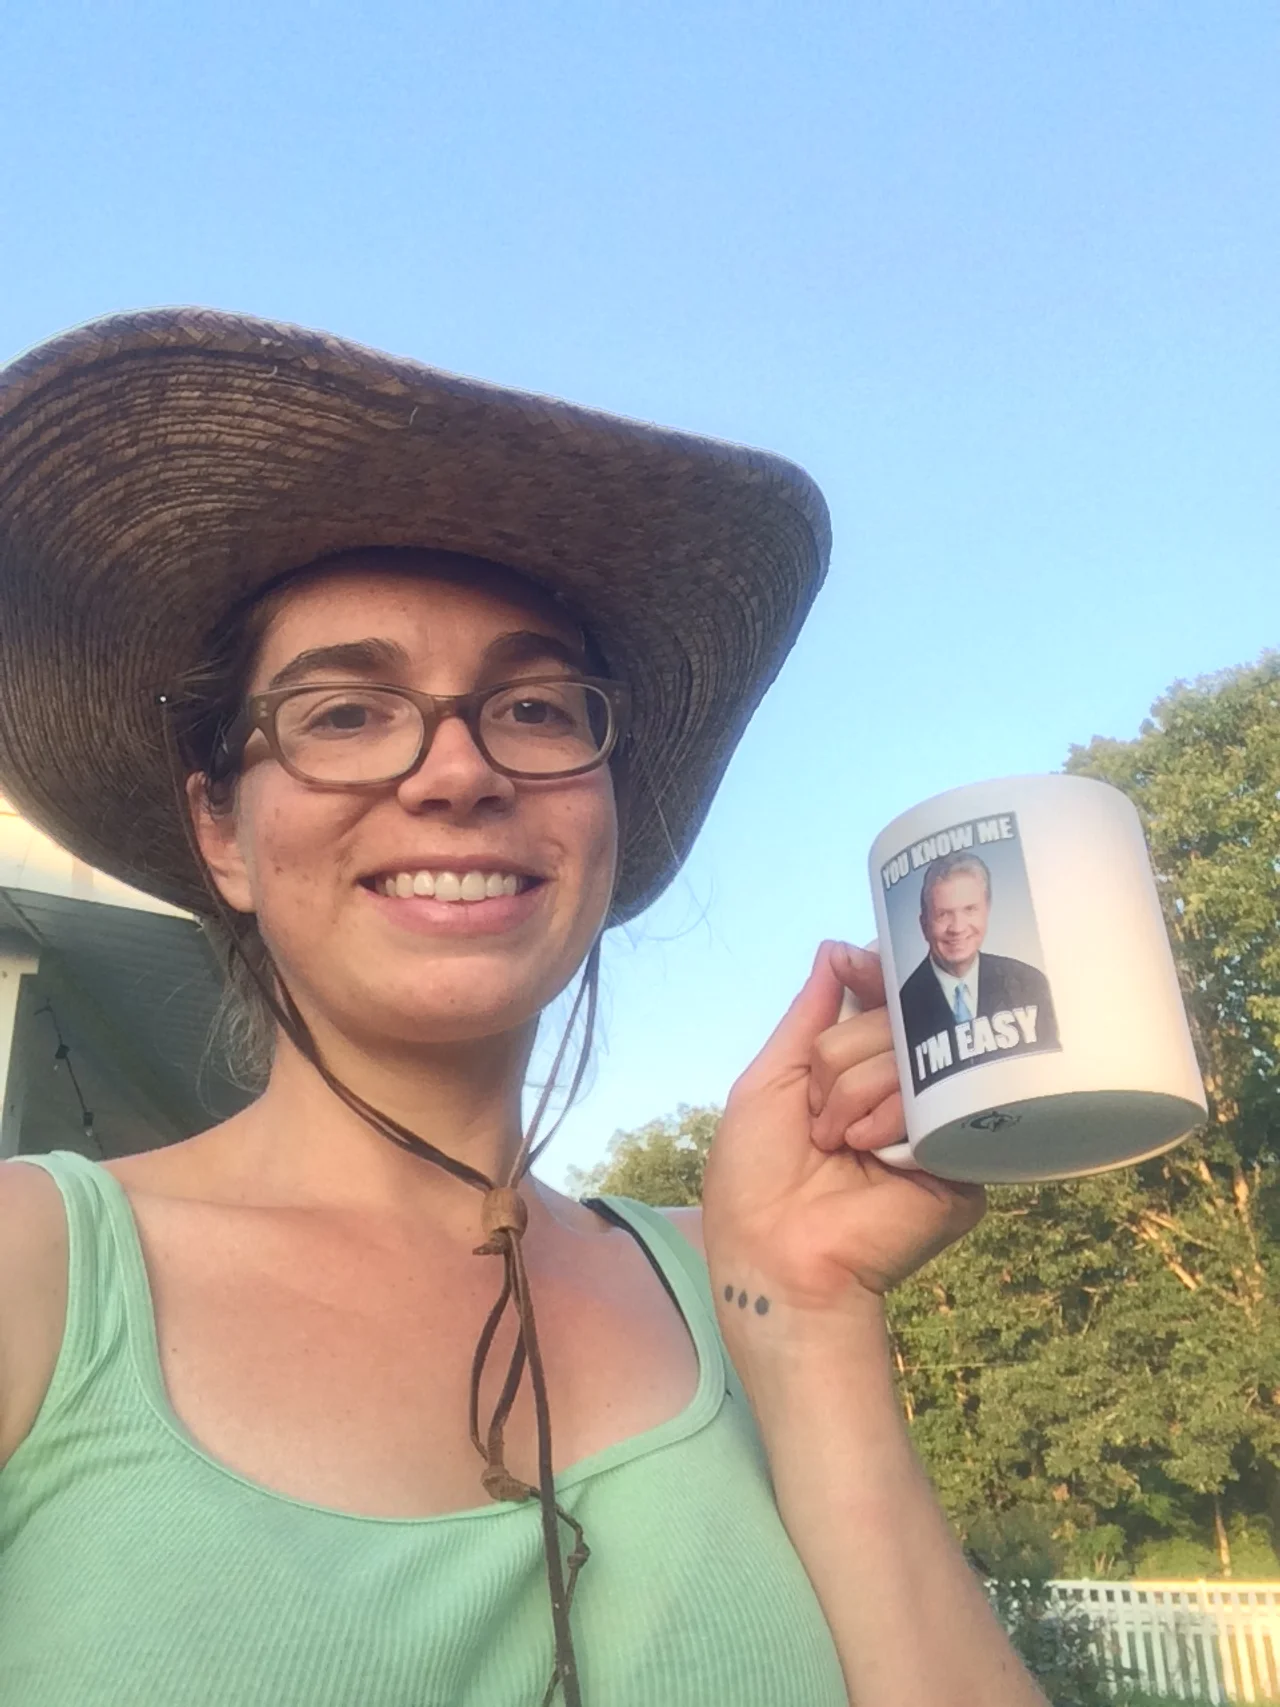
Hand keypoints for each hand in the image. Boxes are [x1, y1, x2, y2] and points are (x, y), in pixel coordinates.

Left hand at [702, 942, 984, 1315]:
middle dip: (842, 1061)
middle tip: (818, 1119)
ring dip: (857, 1096)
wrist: (777, 1260)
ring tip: (838, 1146)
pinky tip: (870, 1159)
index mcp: (856, 1071)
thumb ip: (807, 1016)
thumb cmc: (755, 1179)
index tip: (854, 967)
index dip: (872, 977)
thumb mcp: (768, 1083)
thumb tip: (836, 949)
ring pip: (914, 1056)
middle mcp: (900, 1091)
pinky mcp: (964, 1161)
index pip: (882, 1001)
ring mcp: (935, 1123)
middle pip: (894, 1021)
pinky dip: (892, 1124)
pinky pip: (939, 1104)